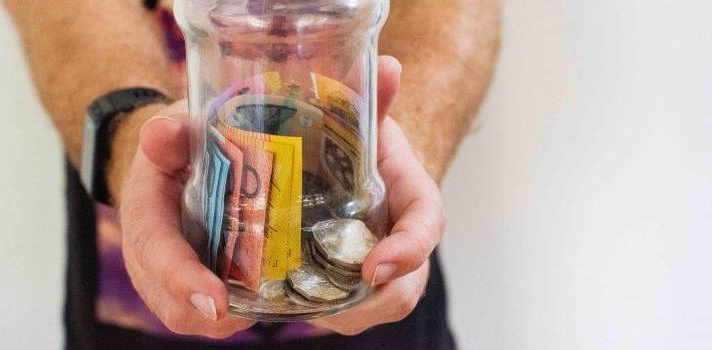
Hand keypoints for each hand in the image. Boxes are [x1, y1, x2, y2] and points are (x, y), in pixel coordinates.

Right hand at [118, 101, 254, 337]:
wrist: (168, 166)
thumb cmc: (175, 151)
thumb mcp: (171, 134)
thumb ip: (168, 133)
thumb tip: (164, 132)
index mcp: (145, 215)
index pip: (157, 251)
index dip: (184, 278)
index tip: (215, 301)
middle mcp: (149, 257)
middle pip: (172, 302)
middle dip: (209, 313)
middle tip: (251, 312)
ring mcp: (167, 279)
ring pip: (192, 316)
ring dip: (229, 317)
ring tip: (266, 302)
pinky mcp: (190, 287)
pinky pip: (210, 314)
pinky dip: (237, 312)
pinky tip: (266, 297)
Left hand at [309, 58, 445, 334]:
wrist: (358, 166)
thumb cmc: (364, 144)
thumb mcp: (366, 120)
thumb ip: (374, 97)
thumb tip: (388, 64)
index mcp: (413, 197)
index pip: (426, 226)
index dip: (408, 250)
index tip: (375, 266)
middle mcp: (404, 238)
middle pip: (406, 284)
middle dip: (373, 302)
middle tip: (326, 307)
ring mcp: (382, 265)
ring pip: (376, 305)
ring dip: (342, 314)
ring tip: (298, 307)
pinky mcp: (355, 281)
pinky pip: (349, 310)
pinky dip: (324, 313)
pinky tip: (288, 305)